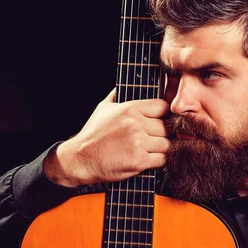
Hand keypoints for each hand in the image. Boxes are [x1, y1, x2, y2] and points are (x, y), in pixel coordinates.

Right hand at [43, 89, 170, 186]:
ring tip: (149, 150)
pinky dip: (157, 161)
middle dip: (162, 134)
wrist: (81, 159)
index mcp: (129, 109)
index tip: (160, 122)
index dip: (164, 115)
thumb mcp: (103, 108)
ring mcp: (138, 142)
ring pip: (166, 144)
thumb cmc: (93, 135)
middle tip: (153, 139)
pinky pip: (161, 159)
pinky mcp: (139, 160)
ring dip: (160, 149)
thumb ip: (117, 95)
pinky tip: (147, 160)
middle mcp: (135, 124)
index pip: (162, 107)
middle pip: (166, 127)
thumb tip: (125, 86)